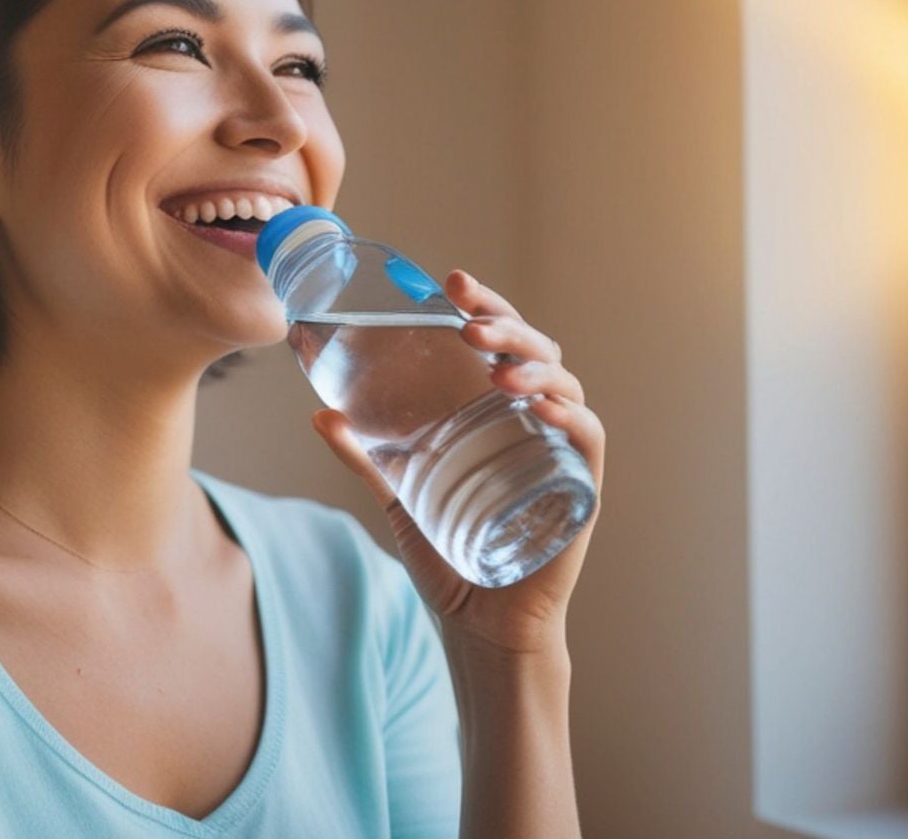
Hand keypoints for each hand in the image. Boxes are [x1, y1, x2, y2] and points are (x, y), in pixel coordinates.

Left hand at [312, 269, 605, 656]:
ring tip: (494, 364)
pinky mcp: (580, 491)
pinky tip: (543, 403)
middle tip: (467, 320)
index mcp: (499, 413)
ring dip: (532, 364)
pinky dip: (571, 414)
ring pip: (564, 384)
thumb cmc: (450, 556)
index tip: (452, 281)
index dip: (485, 306)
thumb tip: (320, 415)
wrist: (480, 626)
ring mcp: (560, 453)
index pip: (501, 342)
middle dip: (505, 325)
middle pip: (535, 351)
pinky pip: (587, 438)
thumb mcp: (400, 496)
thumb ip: (366, 456)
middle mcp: (536, 422)